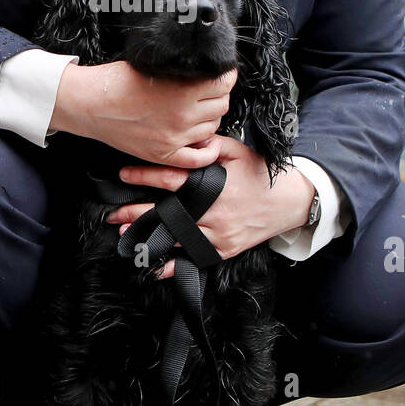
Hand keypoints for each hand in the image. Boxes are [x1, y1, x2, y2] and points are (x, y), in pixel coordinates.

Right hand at [50, 60, 236, 168]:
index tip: (220, 74)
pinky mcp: (164, 154)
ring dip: (210, 117)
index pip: (224, 83)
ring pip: (213, 128)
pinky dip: (208, 150)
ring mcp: (175, 137)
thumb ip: (184, 69)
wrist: (90, 103)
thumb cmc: (117, 81)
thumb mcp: (156, 64)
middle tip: (207, 90)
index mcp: (183, 90)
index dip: (224, 75)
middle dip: (217, 95)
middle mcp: (183, 115)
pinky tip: (206, 140)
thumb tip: (206, 69)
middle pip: (221, 105)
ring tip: (197, 110)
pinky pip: (199, 158)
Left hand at [104, 135, 316, 277]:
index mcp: (214, 183)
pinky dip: (173, 266)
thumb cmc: (260, 174)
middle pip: (167, 213)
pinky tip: (154, 268)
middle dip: (136, 213)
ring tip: (125, 236)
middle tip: (113, 214)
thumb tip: (187, 137)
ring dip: (148, 238)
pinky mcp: (224, 250)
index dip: (146, 175)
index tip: (124, 174)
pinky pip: (194, 259)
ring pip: (176, 238)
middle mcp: (213, 211)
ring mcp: (218, 234)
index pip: (173, 178)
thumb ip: (210, 143)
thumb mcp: (237, 151)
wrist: (291, 202)